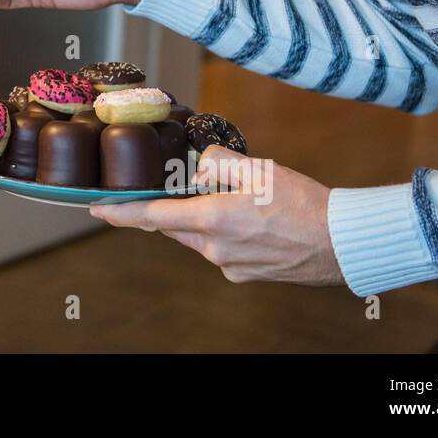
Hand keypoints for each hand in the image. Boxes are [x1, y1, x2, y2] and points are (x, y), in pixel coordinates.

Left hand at [88, 146, 343, 285]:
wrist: (342, 242)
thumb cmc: (302, 202)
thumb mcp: (257, 168)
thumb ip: (215, 163)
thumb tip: (196, 170)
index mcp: (212, 220)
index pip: (152, 216)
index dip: (120, 213)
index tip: (96, 209)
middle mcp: (214, 248)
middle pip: (176, 224)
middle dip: (174, 206)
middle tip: (183, 187)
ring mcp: (229, 265)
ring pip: (200, 235)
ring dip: (205, 217)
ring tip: (240, 201)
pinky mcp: (245, 274)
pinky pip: (222, 248)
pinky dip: (227, 231)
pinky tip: (254, 220)